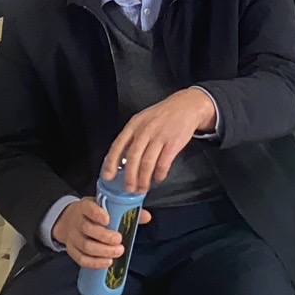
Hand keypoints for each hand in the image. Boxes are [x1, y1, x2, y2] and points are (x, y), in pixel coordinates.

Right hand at [51, 197, 151, 270]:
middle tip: (119, 240)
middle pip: (87, 229)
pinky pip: (81, 259)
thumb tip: (147, 217)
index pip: (89, 208)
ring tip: (117, 252)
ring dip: (102, 251)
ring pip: (85, 246)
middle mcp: (77, 221)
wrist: (69, 221)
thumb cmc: (93, 214)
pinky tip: (107, 262)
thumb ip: (126, 211)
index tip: (108, 219)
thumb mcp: (105, 207)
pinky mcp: (72, 250)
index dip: (97, 214)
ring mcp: (73, 237)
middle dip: (104, 236)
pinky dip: (94, 263)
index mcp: (85, 207)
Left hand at [102, 87, 217, 193]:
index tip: (107, 177)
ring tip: (142, 188)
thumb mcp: (143, 120)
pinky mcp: (173, 143)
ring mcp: (159, 136)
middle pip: (133, 157)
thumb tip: (121, 161)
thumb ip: (132, 137)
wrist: (186, 105)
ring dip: (143, 179)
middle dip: (129, 176)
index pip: (118, 145)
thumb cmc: (162, 115)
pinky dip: (159, 174)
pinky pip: (163, 163)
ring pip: (147, 163)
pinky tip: (158, 178)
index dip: (111, 163)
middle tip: (128, 189)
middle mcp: (145, 130)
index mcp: (134, 125)